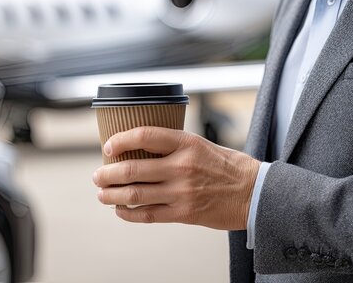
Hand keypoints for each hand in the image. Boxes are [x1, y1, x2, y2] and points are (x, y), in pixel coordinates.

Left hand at [92, 126, 260, 229]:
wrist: (255, 193)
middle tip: (97, 176)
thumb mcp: (200, 144)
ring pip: (135, 194)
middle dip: (107, 174)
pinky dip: (128, 214)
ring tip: (102, 194)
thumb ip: (172, 145)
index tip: (107, 147)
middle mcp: (181, 166)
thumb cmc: (227, 166)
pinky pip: (148, 215)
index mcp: (186, 143)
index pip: (144, 136)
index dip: (119, 140)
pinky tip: (120, 210)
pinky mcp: (184, 213)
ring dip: (112, 195)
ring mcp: (182, 192)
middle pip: (132, 169)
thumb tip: (137, 148)